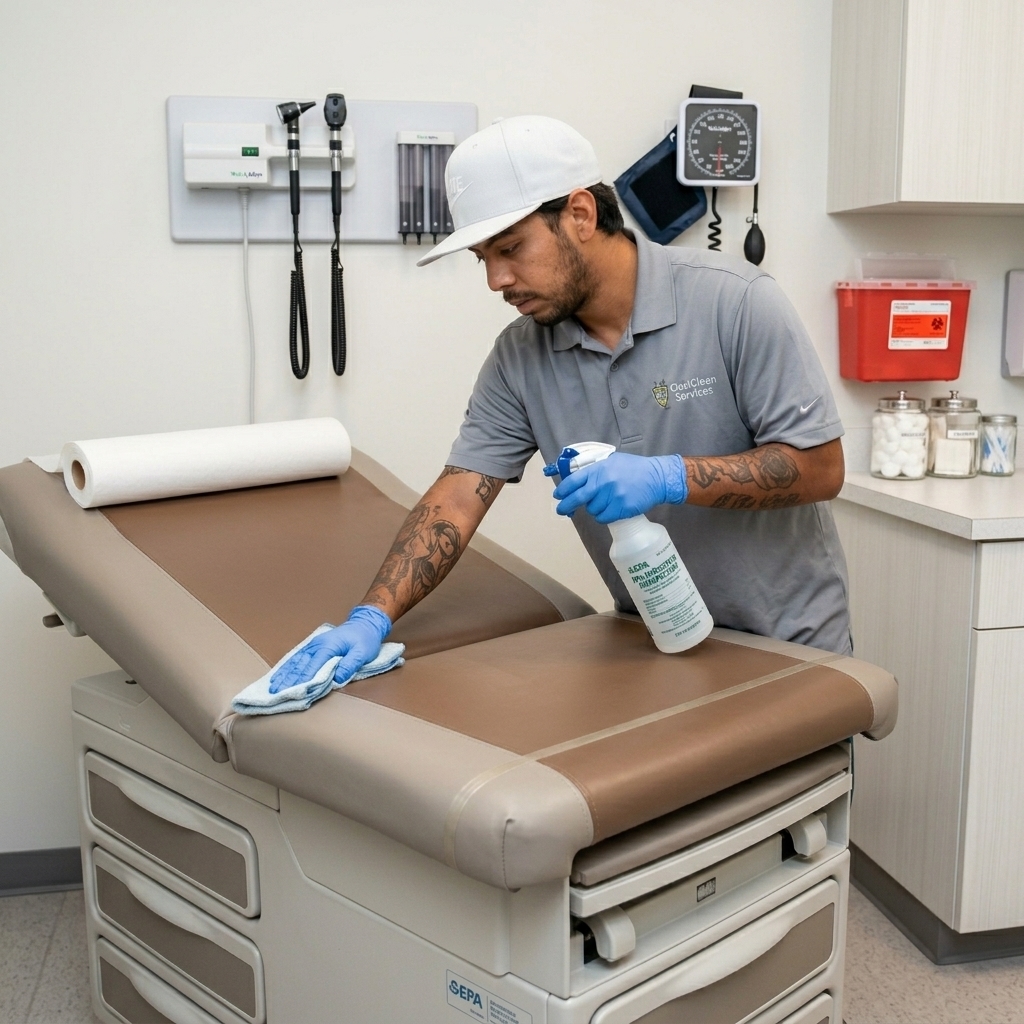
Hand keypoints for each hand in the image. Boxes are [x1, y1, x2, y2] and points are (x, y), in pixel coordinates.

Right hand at [269, 605, 391, 692]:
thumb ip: (350, 665)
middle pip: (299, 665)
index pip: (312, 667)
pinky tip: (280, 674)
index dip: (302, 681)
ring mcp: (314, 646)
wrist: (365, 625)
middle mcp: (317, 646)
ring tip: (273, 686)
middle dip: (287, 680)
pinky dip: (288, 667)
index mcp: (328, 647)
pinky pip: (298, 658)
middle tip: (275, 693)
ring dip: (284, 674)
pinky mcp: (314, 648)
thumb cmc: (365, 640)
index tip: (292, 692)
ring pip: (295, 662)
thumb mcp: (363, 653)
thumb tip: (337, 679)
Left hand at [550, 453, 686, 522]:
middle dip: (566, 506)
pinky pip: (603, 518)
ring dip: (595, 508)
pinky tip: (610, 510)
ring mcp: (612, 496)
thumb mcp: (612, 461)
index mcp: (599, 469)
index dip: (563, 490)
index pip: (573, 481)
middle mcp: (603, 482)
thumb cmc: (634, 469)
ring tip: (605, 502)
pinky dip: (604, 516)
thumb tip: (577, 481)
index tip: (558, 495)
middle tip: (561, 510)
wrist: (656, 478)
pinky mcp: (621, 508)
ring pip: (592, 510)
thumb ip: (595, 470)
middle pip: (577, 498)